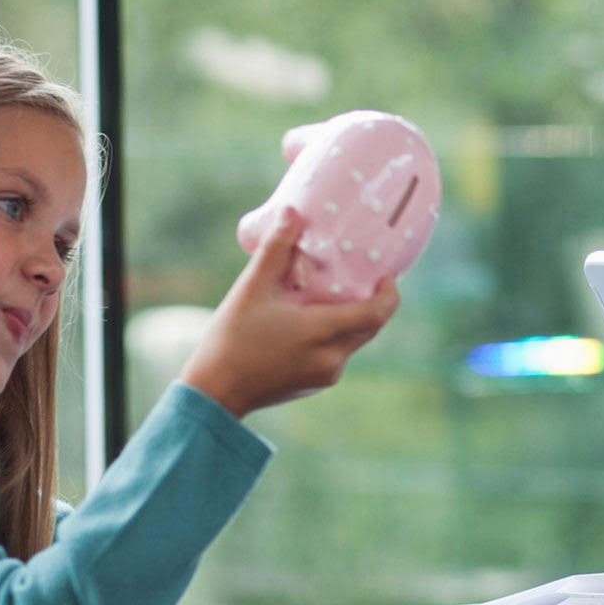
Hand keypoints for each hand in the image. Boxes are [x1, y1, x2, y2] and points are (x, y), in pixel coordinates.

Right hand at [179, 209, 399, 418]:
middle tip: (361, 278)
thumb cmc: (231, 339)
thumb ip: (276, 250)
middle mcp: (332, 359)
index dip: (389, 294)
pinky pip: (337, 355)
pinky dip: (333, 336)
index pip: (377, 314)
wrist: (215, 392)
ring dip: (349, 319)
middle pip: (369, 327)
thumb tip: (291, 212)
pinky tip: (310, 321)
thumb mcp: (252, 289)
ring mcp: (325, 376)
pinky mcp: (315, 385)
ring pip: (353, 342)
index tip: (386, 275)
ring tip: (330, 296)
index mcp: (322, 333)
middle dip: (371, 303)